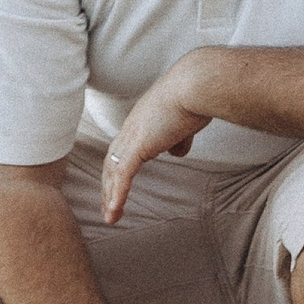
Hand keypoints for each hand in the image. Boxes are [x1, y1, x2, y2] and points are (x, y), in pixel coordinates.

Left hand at [102, 61, 213, 221]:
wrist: (195, 86)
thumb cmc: (196, 98)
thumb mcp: (186, 123)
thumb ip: (179, 138)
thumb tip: (177, 152)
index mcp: (141, 121)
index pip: (123, 149)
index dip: (119, 169)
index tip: (118, 186)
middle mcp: (131, 128)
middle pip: (112, 161)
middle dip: (108, 186)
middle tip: (107, 207)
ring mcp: (133, 136)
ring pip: (113, 171)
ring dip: (110, 196)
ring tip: (110, 218)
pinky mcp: (139, 145)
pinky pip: (124, 175)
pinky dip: (118, 194)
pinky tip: (115, 211)